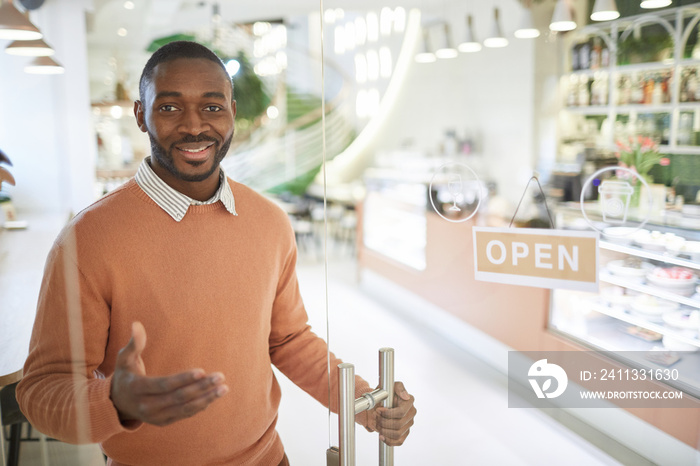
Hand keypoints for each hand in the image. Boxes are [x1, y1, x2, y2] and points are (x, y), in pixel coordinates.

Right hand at [110, 322, 228, 426]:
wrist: (117, 403)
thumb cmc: (125, 374)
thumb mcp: (125, 358)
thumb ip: (134, 343)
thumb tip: (136, 323)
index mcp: (137, 389)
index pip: (164, 385)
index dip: (183, 378)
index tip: (202, 371)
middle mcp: (146, 406)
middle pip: (178, 397)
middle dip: (201, 387)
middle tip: (221, 376)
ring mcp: (155, 417)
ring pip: (185, 409)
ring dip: (206, 399)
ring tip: (224, 388)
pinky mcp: (163, 422)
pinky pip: (184, 415)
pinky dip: (199, 406)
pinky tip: (212, 396)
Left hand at [367, 381, 415, 446]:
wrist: (381, 402)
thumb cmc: (386, 393)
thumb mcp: (390, 386)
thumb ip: (399, 388)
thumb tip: (406, 396)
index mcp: (409, 402)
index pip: (400, 412)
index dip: (388, 414)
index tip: (378, 410)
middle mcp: (411, 413)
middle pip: (398, 425)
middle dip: (383, 422)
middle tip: (376, 417)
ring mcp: (409, 424)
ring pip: (397, 434)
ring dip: (384, 431)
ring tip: (377, 424)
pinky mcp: (405, 432)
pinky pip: (399, 441)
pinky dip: (389, 440)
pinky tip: (381, 435)